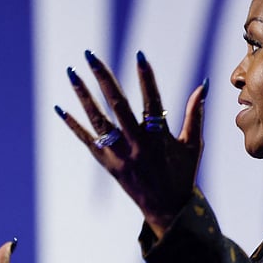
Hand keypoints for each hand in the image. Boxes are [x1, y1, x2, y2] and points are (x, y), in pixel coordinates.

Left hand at [56, 50, 206, 237]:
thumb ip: (195, 114)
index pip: (152, 101)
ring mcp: (120, 156)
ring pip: (98, 121)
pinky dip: (73, 125)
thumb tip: (203, 86)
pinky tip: (59, 108)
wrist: (167, 209)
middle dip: (103, 78)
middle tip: (90, 55)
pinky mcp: (107, 165)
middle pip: (118, 106)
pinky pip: (87, 141)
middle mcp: (138, 146)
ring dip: (83, 96)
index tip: (139, 53)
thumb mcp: (193, 145)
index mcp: (160, 139)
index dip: (146, 77)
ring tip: (71, 72)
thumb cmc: (183, 173)